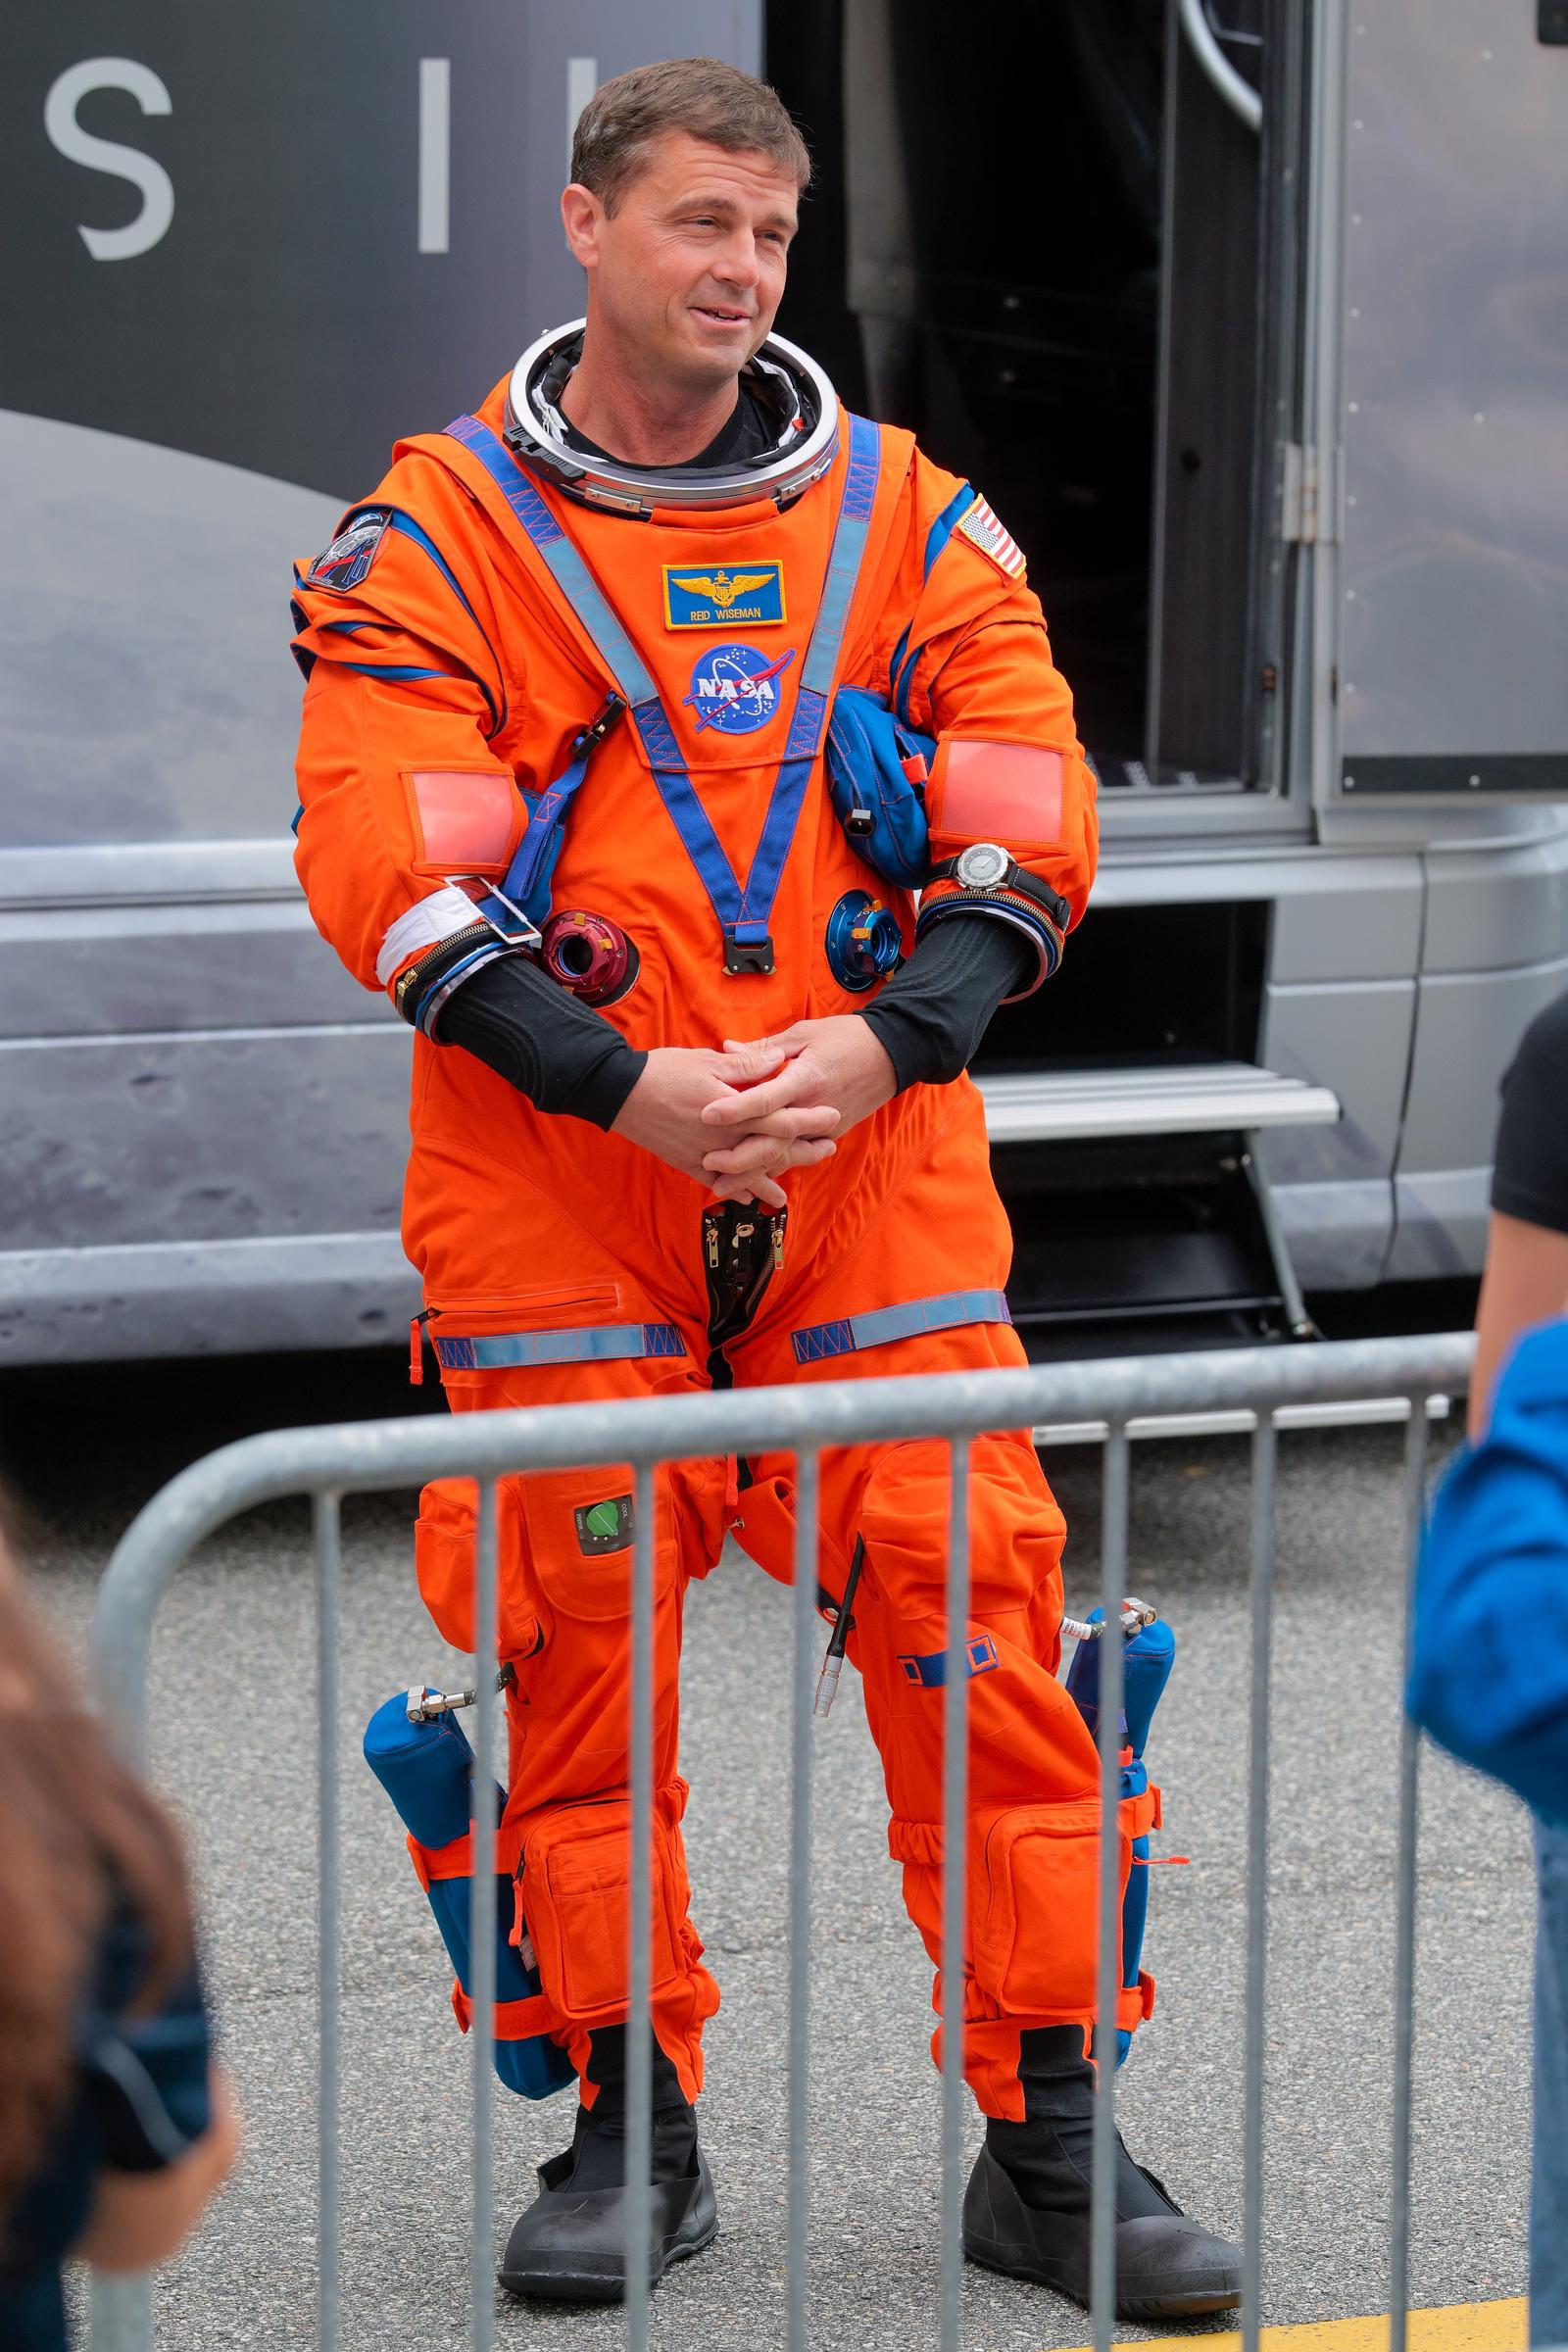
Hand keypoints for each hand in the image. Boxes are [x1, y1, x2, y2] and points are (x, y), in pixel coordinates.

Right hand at [612, 1043, 838, 1208]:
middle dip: (802, 1152)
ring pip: (747, 1173)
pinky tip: (745, 1198)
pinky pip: (716, 1182)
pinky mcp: (688, 1164)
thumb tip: (780, 1063)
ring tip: (787, 1193)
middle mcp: (725, 1139)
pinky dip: (733, 1190)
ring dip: (770, 1181)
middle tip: (828, 1151)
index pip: (781, 1118)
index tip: (833, 1118)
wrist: (620, 1094)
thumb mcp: (708, 1060)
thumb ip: (746, 1065)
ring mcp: (706, 1155)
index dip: (809, 1120)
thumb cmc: (665, 1071)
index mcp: (734, 1111)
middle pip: (772, 1150)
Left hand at [699, 1017, 895, 1182]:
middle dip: (740, 1157)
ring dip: (753, 1173)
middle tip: (708, 1161)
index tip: (707, 1114)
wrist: (893, 1054)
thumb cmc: (847, 1037)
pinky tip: (752, 1180)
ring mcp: (824, 1127)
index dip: (735, 1108)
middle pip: (773, 1142)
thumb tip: (728, 1048)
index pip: (765, 1099)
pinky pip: (798, 1157)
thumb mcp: (805, 1033)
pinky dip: (774, 1170)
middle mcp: (814, 1108)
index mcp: (806, 1078)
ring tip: (723, 1183)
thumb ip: (764, 1048)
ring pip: (785, 1158)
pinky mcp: (830, 1136)